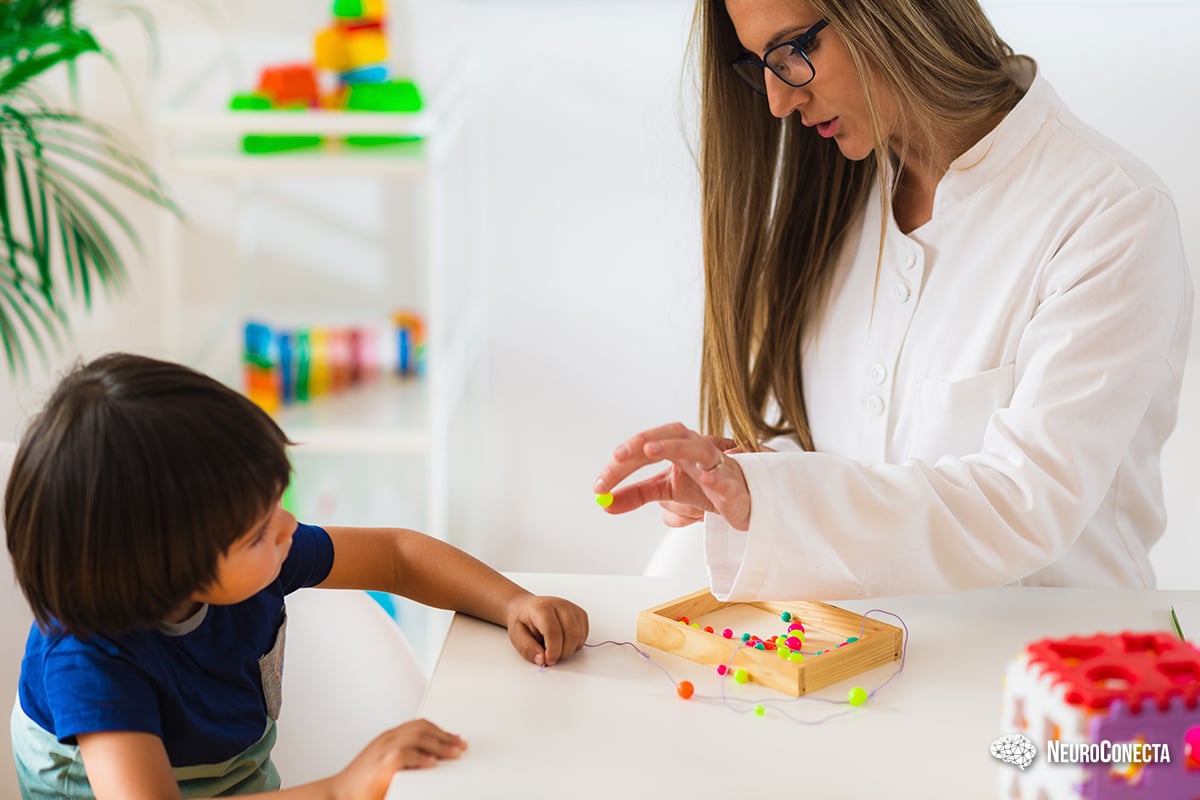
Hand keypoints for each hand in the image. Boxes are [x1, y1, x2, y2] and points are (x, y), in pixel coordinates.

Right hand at [329, 719, 465, 799]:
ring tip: (453, 753)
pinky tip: (432, 763)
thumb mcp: (385, 766)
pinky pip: (404, 754)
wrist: (338, 795)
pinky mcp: (381, 764)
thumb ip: (405, 760)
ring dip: (439, 744)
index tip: (455, 739)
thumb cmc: (361, 786)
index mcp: (388, 739)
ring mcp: (382, 750)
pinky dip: (421, 757)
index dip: (440, 730)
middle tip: (460, 745)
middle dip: (445, 736)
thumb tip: (431, 761)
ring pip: (417, 736)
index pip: (418, 725)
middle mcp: (386, 740)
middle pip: (422, 727)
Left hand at [505, 594, 588, 666]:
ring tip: (555, 648)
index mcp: (541, 608)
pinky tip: (563, 642)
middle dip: (563, 652)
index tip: (549, 661)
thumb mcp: (517, 636)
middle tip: (551, 657)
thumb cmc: (522, 620)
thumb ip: (528, 649)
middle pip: (572, 634)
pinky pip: (584, 635)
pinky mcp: (580, 614)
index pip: (553, 630)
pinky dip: (575, 644)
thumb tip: (542, 660)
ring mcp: (572, 608)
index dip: (553, 650)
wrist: (526, 607)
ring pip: (580, 636)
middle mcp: (560, 604)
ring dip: (569, 649)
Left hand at [592, 422, 752, 530]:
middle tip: (617, 455)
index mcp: (677, 449)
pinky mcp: (734, 485)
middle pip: (670, 434)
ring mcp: (717, 464)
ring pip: (697, 447)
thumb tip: (605, 504)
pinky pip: (725, 478)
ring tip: (649, 451)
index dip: (619, 466)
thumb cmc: (705, 488)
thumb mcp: (666, 492)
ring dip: (673, 446)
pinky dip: (715, 476)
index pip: (644, 449)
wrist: (744, 501)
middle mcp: (696, 450)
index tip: (599, 486)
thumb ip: (636, 494)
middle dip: (642, 441)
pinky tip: (703, 478)